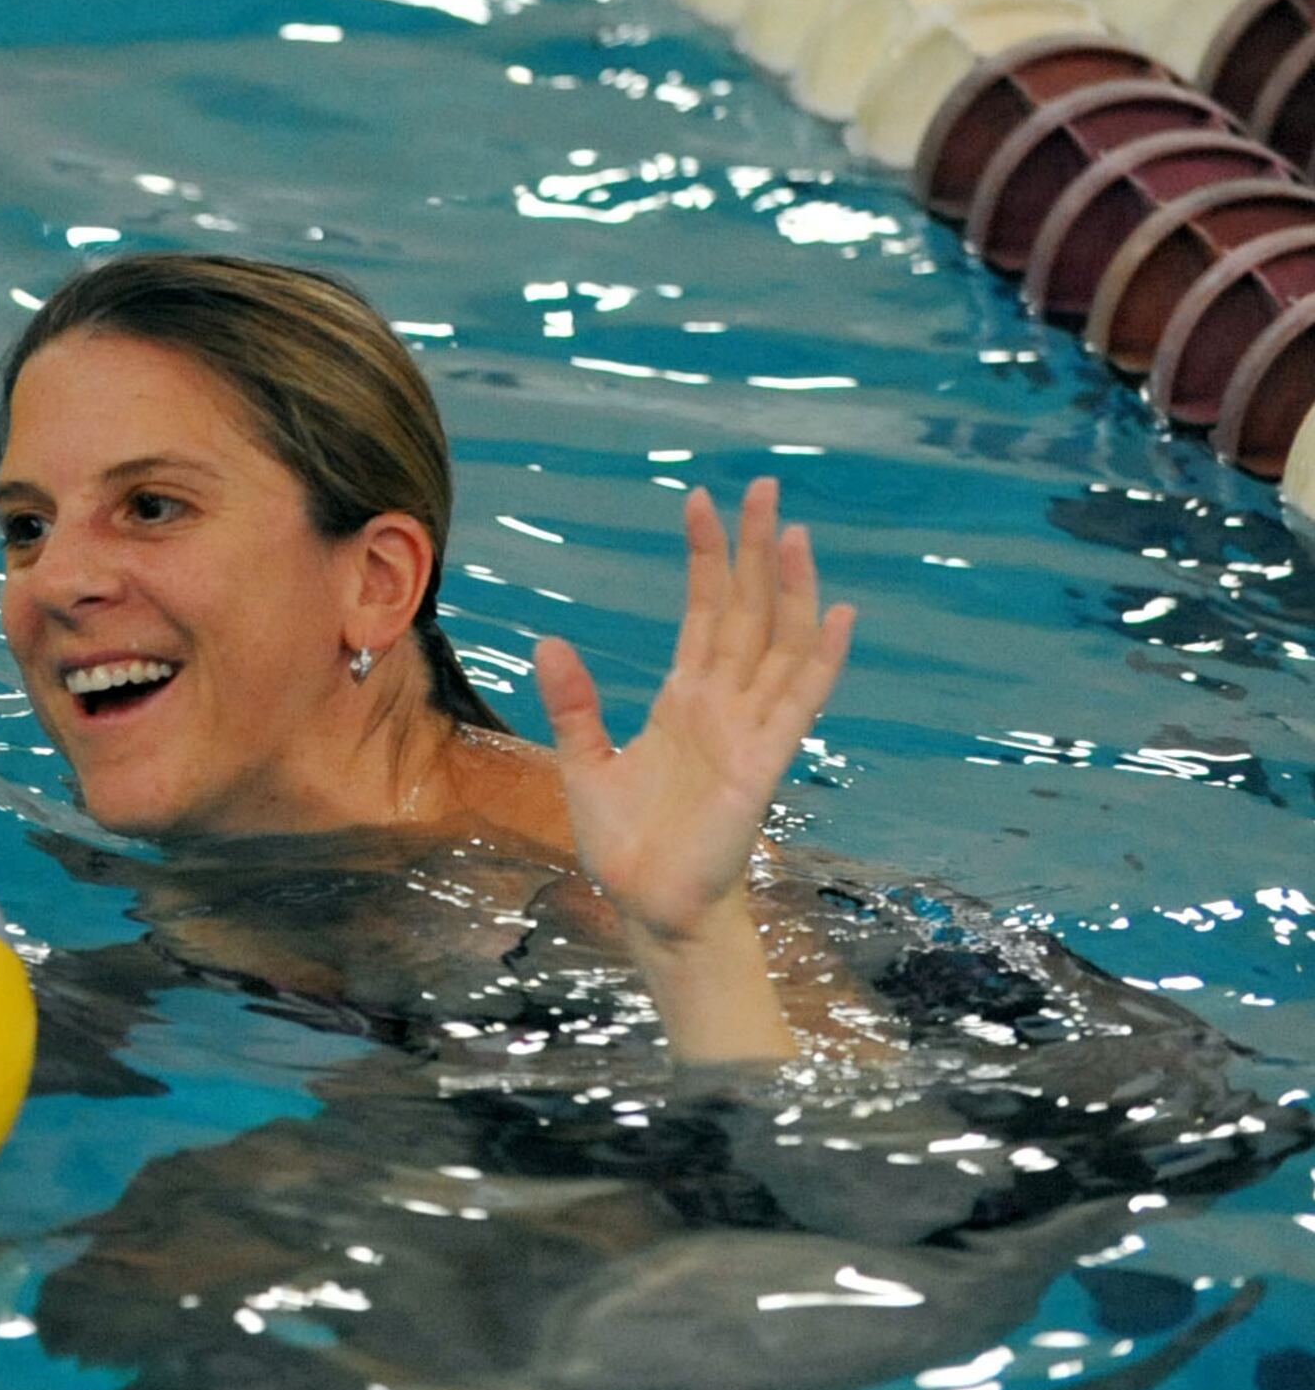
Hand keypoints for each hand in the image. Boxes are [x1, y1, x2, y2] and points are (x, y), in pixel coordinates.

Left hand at [533, 478, 854, 950]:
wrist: (650, 904)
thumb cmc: (625, 843)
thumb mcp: (585, 763)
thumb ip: (574, 704)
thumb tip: (550, 641)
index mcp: (683, 699)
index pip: (702, 612)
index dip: (704, 558)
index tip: (700, 500)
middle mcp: (723, 704)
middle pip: (747, 610)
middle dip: (751, 549)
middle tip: (761, 484)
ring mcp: (749, 729)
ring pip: (779, 642)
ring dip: (789, 588)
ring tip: (792, 529)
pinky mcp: (764, 762)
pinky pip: (800, 701)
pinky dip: (823, 657)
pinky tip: (840, 614)